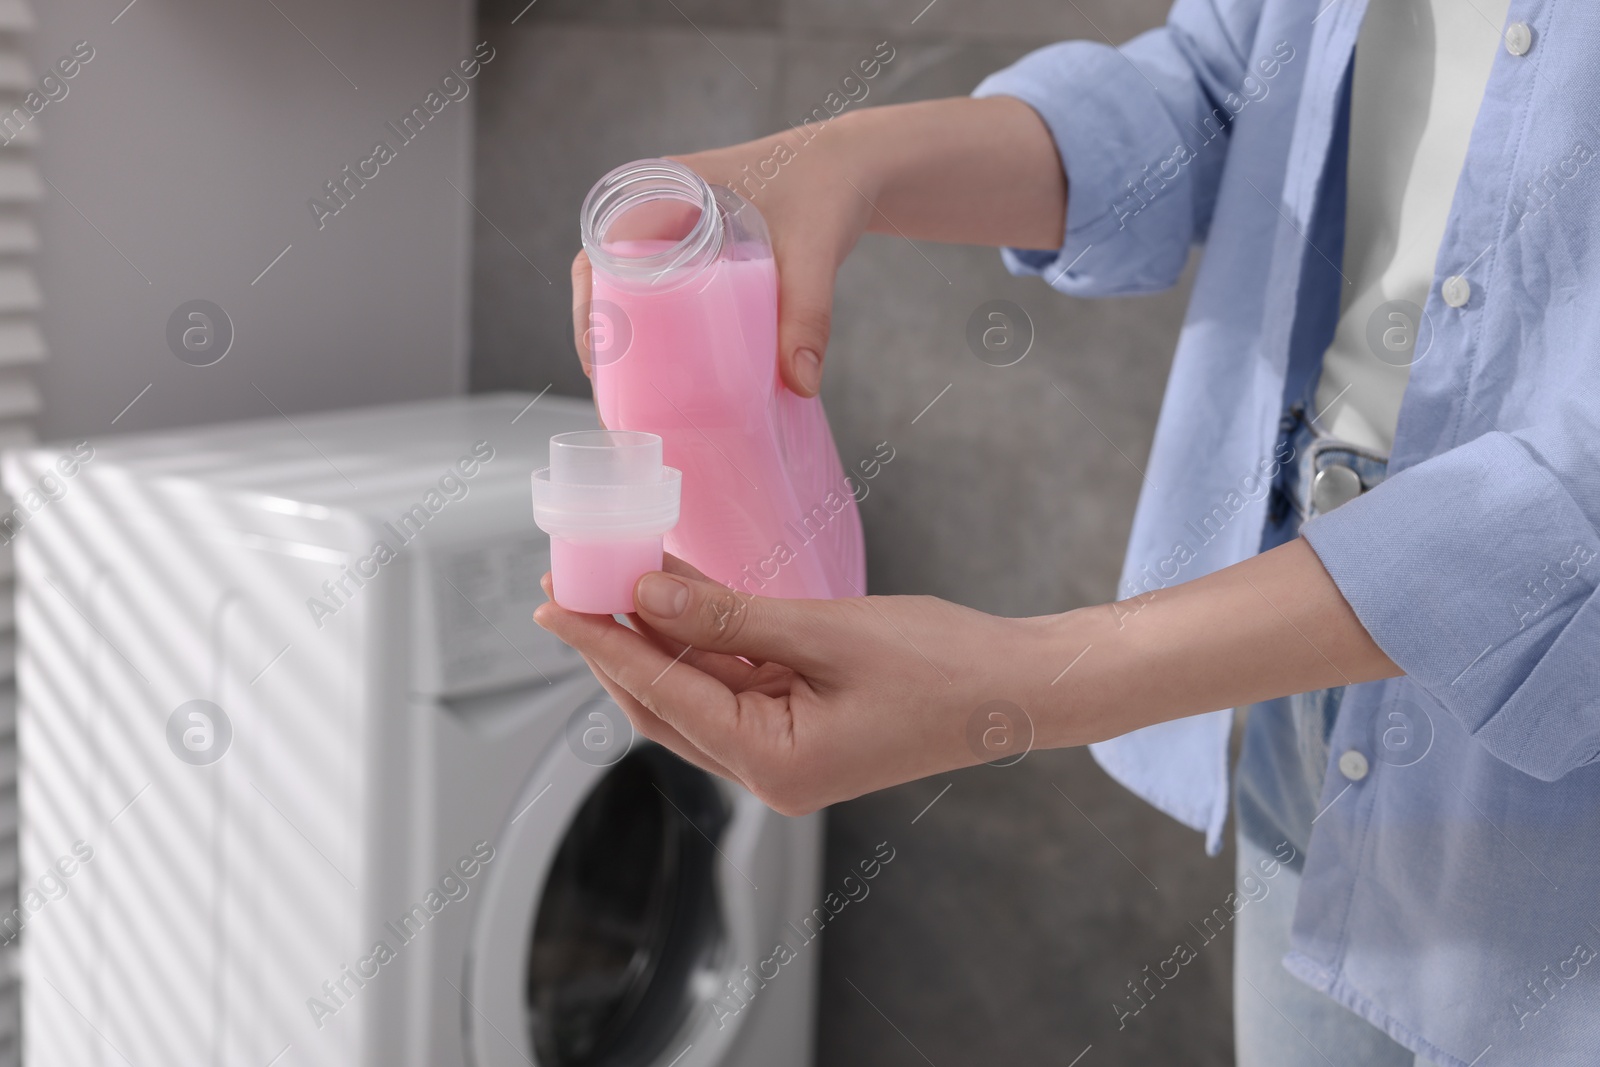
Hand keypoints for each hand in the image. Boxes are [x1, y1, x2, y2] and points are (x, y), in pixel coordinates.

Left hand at [533, 555, 1056, 813]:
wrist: (1013, 688)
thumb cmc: (942, 667)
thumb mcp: (827, 632)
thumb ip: (730, 616)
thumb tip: (646, 594)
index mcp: (774, 763)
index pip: (661, 694)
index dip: (600, 642)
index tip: (553, 600)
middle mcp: (769, 771)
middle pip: (663, 703)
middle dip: (613, 642)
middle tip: (569, 581)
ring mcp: (784, 753)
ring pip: (693, 692)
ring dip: (654, 637)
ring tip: (613, 576)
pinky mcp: (800, 728)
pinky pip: (732, 682)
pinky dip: (702, 639)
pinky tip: (677, 592)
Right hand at [571, 127, 876, 398]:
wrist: (856, 165)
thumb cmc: (827, 186)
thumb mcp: (814, 249)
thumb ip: (808, 313)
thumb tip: (800, 383)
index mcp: (666, 189)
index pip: (601, 251)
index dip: (589, 307)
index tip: (598, 358)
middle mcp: (663, 207)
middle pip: (609, 278)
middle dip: (606, 335)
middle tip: (618, 391)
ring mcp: (682, 229)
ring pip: (636, 287)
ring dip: (631, 334)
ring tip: (638, 391)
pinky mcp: (706, 251)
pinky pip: (667, 289)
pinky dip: (663, 326)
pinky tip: (671, 368)